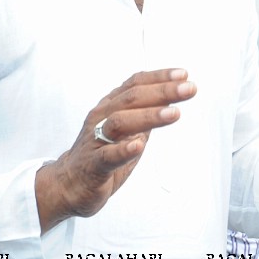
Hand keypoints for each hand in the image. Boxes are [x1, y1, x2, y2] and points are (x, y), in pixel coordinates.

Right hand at [35, 68, 195, 230]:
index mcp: (111, 106)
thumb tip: (173, 97)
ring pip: (121, 121)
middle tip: (188, 88)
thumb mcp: (128, 130)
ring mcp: (96, 140)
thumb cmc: (102, 154)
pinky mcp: (93, 165)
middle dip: (162, 92)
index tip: (183, 74)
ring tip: (174, 113)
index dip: (159, 77)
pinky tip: (139, 145)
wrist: (70, 184)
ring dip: (150, 115)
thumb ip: (145, 115)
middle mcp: (102, 117)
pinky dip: (124, 149)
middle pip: (132, 98)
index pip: (135, 84)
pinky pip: (108, 155)